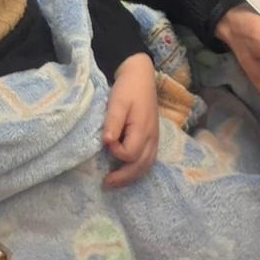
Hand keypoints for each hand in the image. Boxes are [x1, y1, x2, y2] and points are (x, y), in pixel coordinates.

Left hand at [102, 54, 158, 187]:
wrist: (141, 76)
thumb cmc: (128, 88)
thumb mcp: (117, 102)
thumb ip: (113, 122)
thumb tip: (107, 142)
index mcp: (143, 129)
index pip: (130, 153)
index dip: (116, 152)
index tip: (105, 141)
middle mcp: (152, 138)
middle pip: (140, 166)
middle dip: (123, 177)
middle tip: (105, 183)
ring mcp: (154, 139)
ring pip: (146, 166)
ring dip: (130, 177)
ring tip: (114, 182)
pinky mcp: (152, 138)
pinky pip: (148, 160)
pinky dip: (137, 170)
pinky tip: (125, 172)